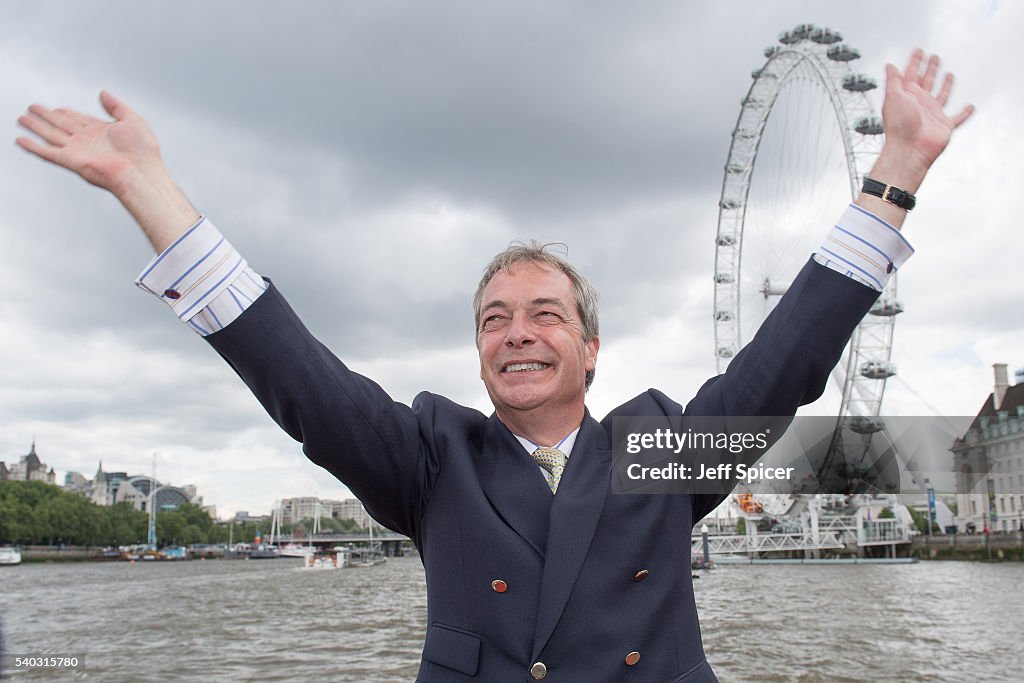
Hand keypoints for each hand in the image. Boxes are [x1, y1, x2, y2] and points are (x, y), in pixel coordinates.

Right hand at [17, 91, 161, 196]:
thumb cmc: (143, 151)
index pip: (78, 119)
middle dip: (45, 116)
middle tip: (31, 107)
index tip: (55, 107)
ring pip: (50, 135)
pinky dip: (32, 146)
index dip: (65, 113)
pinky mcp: (71, 161)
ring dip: (35, 127)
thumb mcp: (132, 119)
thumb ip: (116, 106)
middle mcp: (88, 141)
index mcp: (101, 132)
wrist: (141, 172)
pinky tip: (20, 140)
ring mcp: (78, 151)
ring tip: (21, 119)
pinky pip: (47, 152)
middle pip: (61, 125)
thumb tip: (103, 93)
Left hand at [878, 49, 973, 186]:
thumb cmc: (899, 125)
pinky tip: (970, 107)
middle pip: (927, 82)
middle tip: (934, 57)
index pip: (911, 74)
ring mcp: (933, 114)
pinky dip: (965, 113)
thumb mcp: (893, 97)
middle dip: (930, 69)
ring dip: (945, 85)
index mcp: (907, 96)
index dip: (915, 62)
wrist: (909, 149)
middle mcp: (920, 103)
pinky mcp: (945, 126)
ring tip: (948, 74)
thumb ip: (893, 81)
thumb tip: (890, 65)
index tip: (919, 50)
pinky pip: (958, 118)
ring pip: (941, 95)